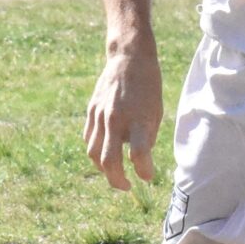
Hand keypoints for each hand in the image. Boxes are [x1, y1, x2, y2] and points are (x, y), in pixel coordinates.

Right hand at [82, 46, 161, 191]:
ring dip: (103, 168)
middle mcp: (116, 119)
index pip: (139, 154)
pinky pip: (88, 138)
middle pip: (109, 161)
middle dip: (117, 180)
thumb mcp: (156, 111)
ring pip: (93, 153)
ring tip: (115, 173)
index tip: (148, 177)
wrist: (129, 58)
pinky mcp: (91, 111)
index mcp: (138, 119)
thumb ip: (146, 136)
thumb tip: (137, 159)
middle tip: (126, 186)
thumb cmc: (149, 86)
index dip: (143, 171)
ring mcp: (100, 115)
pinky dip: (95, 151)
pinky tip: (105, 153)